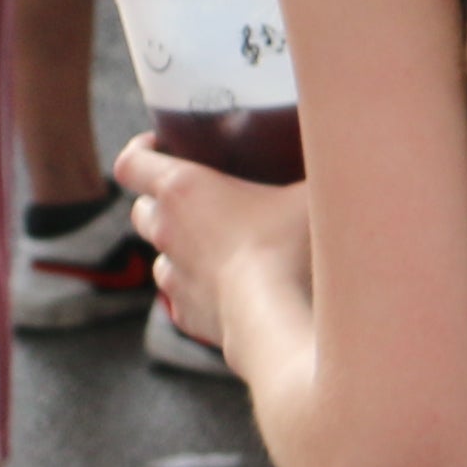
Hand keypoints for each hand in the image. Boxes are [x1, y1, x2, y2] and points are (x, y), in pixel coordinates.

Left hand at [115, 135, 311, 363]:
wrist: (279, 321)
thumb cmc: (292, 247)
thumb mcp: (314, 190)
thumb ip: (317, 166)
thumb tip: (335, 153)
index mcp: (183, 189)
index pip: (131, 164)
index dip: (139, 151)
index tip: (159, 145)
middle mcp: (167, 232)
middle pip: (141, 210)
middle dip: (160, 202)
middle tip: (198, 198)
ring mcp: (174, 278)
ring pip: (160, 256)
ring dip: (179, 248)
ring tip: (217, 245)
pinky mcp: (187, 315)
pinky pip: (182, 296)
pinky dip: (197, 288)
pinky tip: (230, 286)